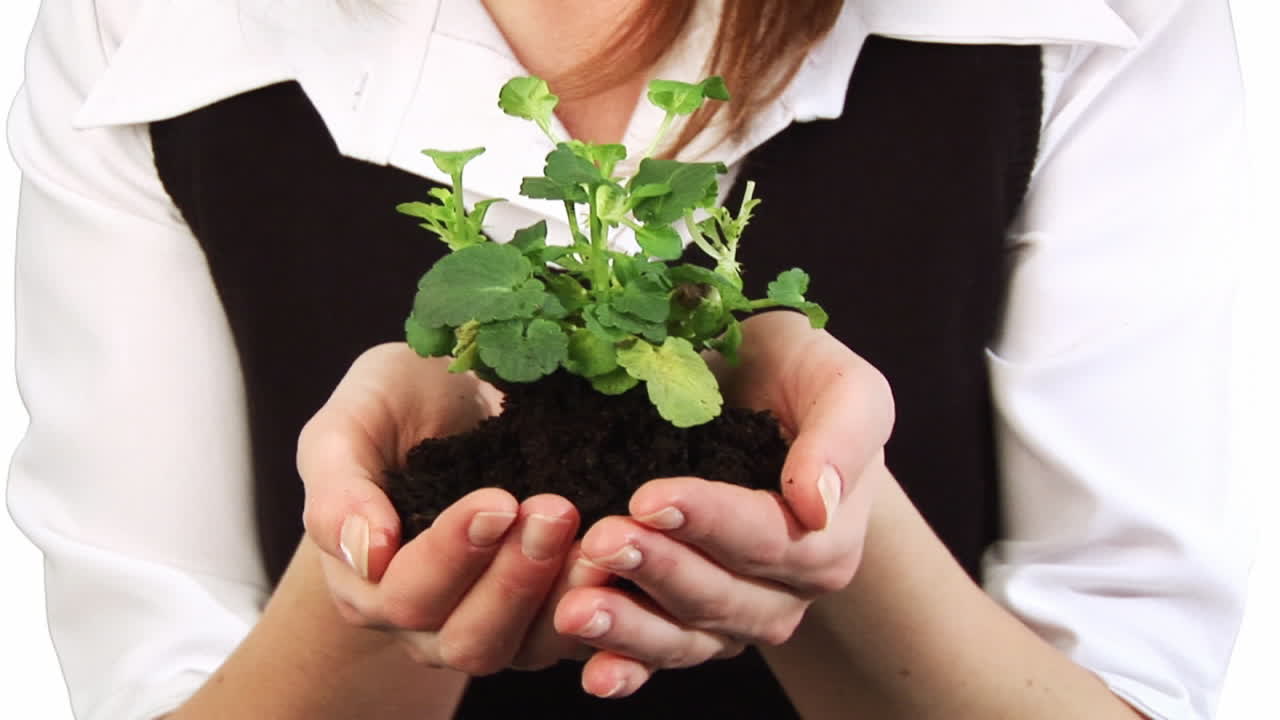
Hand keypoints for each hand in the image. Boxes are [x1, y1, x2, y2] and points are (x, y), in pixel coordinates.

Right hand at [296, 343, 611, 673]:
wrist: (452, 400)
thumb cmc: (393, 408)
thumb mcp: (347, 425)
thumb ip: (338, 488)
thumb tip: (368, 554)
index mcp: (369, 585)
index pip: (408, 594)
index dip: (453, 555)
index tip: (498, 500)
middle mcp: (426, 624)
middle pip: (470, 638)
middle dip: (516, 578)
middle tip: (555, 510)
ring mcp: (490, 626)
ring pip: (527, 648)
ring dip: (563, 595)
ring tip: (597, 538)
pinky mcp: (545, 617)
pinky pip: (578, 634)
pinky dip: (604, 604)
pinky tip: (629, 557)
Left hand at [554, 311, 894, 696]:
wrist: (754, 386)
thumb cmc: (798, 377)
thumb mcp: (843, 385)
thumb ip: (844, 437)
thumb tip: (819, 504)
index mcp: (826, 542)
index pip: (766, 540)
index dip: (709, 522)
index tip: (650, 497)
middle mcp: (783, 593)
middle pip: (719, 596)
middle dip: (659, 570)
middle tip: (602, 538)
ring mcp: (731, 617)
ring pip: (685, 639)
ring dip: (630, 630)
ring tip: (576, 610)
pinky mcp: (685, 625)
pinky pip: (658, 657)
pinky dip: (626, 667)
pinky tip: (592, 673)